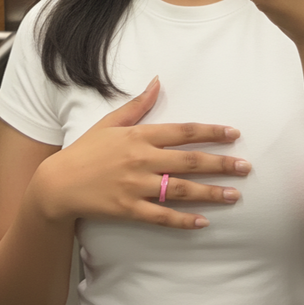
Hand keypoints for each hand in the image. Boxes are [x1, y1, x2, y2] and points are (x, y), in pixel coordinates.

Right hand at [38, 77, 250, 229]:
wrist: (57, 184)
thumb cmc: (85, 150)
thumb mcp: (110, 122)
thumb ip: (137, 105)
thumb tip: (157, 81)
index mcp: (139, 136)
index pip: (183, 131)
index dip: (210, 132)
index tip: (234, 134)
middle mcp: (141, 160)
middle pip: (190, 161)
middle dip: (221, 164)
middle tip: (246, 167)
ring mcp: (136, 187)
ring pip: (181, 190)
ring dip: (211, 192)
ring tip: (236, 195)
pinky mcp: (129, 210)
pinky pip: (162, 217)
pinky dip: (184, 220)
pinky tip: (204, 222)